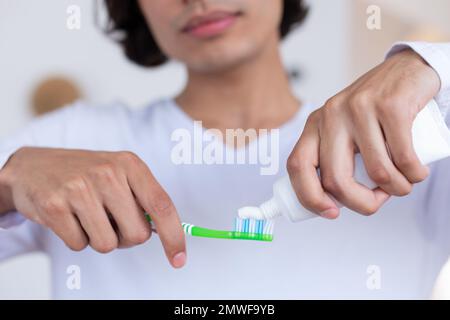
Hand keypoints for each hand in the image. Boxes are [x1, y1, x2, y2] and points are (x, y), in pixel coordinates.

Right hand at [0, 147, 185, 267]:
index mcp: (130, 164)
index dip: (174, 236)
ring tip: (87, 216)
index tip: (179, 259)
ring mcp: (79, 188)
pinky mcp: (55, 205)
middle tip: (111, 221)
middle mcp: (108, 173)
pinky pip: (79, 245)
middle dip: (126, 237)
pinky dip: (76, 238)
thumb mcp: (119, 174)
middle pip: (137, 234)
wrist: (33, 167)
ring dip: (99, 238)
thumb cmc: (85, 175)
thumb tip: (163, 233)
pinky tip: (69, 217)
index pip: (162, 206)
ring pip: (107, 245)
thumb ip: (142, 199)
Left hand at [287, 49, 440, 216]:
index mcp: (315, 125)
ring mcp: (360, 108)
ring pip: (376, 171)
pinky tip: (416, 172)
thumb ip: (336, 157)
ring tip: (403, 182)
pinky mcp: (390, 106)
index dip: (309, 197)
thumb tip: (335, 201)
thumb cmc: (375, 111)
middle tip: (376, 202)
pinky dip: (414, 175)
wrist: (408, 71)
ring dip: (396, 189)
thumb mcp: (345, 131)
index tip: (331, 213)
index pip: (297, 166)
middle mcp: (332, 115)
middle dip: (360, 203)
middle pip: (335, 178)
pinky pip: (403, 157)